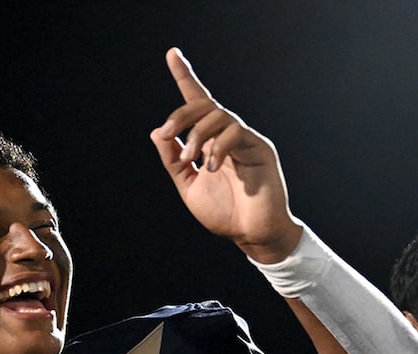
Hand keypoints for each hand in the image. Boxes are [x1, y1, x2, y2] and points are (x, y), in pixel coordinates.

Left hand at [149, 47, 300, 259]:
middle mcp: (228, 135)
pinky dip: (218, 146)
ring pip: (218, 115)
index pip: (197, 102)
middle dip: (181, 114)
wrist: (251, 235)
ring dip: (197, 134)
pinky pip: (236, 132)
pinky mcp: (260, 148)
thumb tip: (157, 133)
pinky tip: (212, 166)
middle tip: (168, 134)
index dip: (185, 77)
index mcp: (211, 140)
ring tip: (192, 159)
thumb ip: (173, 161)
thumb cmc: (225, 213)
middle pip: (203, 104)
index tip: (172, 54)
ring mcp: (245, 139)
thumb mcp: (188, 187)